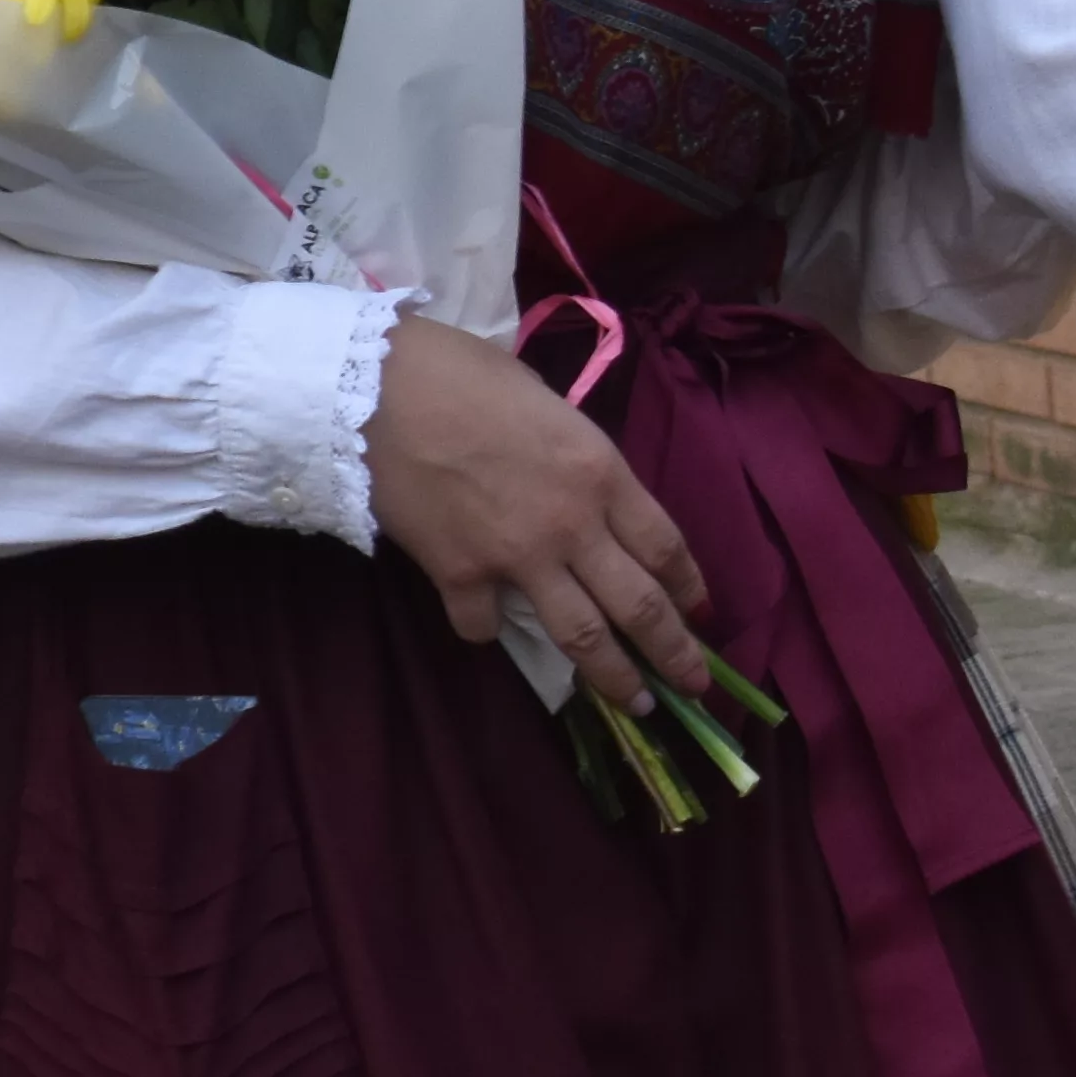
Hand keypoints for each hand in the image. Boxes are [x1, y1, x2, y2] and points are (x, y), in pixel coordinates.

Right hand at [364, 314, 715, 710]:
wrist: (375, 387)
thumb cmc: (462, 374)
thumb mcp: (547, 403)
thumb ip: (574, 457)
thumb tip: (581, 488)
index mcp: (601, 473)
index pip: (667, 546)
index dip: (690, 587)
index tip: (699, 612)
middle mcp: (573, 526)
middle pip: (640, 606)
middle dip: (674, 653)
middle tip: (692, 685)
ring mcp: (517, 557)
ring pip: (582, 637)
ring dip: (614, 678)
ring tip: (633, 702)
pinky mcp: (460, 575)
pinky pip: (486, 625)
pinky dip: (489, 630)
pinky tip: (485, 622)